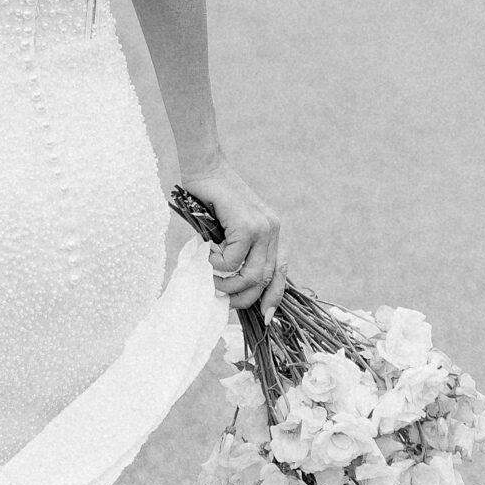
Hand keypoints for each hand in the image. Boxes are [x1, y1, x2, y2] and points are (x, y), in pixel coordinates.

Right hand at [178, 156, 285, 318]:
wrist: (203, 167)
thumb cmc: (210, 199)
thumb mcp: (228, 229)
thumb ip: (236, 250)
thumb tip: (231, 285)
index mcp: (272, 232)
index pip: (281, 272)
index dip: (274, 297)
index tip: (264, 316)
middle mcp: (273, 230)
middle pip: (265, 279)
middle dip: (243, 298)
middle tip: (221, 297)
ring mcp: (263, 228)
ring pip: (251, 275)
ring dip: (227, 284)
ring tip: (210, 278)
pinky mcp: (247, 225)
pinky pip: (232, 261)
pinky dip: (216, 265)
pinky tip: (206, 254)